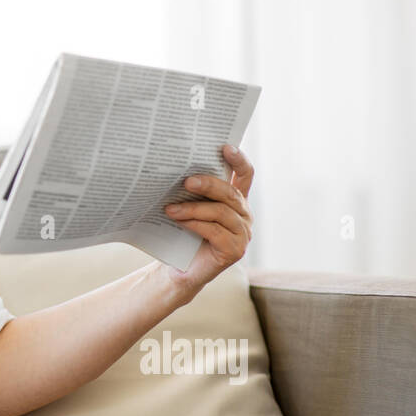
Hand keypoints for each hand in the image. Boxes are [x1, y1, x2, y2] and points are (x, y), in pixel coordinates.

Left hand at [159, 145, 254, 295]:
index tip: (225, 147)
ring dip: (193, 208)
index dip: (239, 160)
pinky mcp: (235, 250)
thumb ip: (192, 190)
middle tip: (187, 180)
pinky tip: (179, 222)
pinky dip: (195, 224)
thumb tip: (176, 166)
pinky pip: (215, 231)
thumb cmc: (183, 233)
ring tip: (170, 208)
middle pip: (230, 193)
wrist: (179, 267)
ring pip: (221, 212)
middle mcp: (244, 215)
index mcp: (236, 200)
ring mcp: (243, 234)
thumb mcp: (189, 206)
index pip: (244, 175)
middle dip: (208, 184)